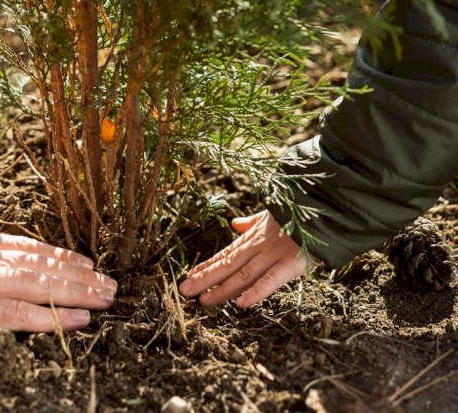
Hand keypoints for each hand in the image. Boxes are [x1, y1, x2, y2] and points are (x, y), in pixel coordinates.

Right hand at [0, 202, 115, 331]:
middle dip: (80, 276)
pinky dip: (56, 318)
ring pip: (46, 288)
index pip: (28, 248)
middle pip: (45, 267)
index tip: (83, 260)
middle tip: (109, 281)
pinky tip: (82, 320)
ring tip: (108, 296)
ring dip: (81, 293)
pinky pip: (27, 316)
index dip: (59, 255)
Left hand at [179, 210, 316, 307]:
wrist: (327, 207)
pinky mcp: (293, 263)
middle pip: (227, 265)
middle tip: (183, 292)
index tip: (189, 277)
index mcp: (254, 237)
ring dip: (221, 289)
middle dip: (205, 279)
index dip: (207, 267)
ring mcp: (274, 255)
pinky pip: (271, 280)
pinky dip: (256, 292)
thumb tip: (236, 224)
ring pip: (243, 275)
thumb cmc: (301, 213)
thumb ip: (253, 222)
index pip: (226, 254)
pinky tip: (240, 304)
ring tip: (203, 300)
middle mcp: (259, 246)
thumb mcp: (272, 214)